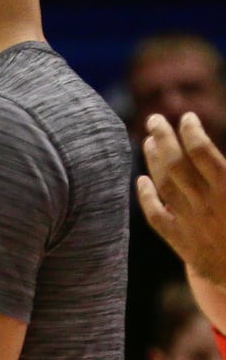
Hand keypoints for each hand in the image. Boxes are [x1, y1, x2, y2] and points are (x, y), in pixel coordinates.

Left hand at [140, 112, 225, 287]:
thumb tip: (217, 159)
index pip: (203, 153)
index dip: (192, 133)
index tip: (187, 118)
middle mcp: (206, 204)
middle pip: (177, 164)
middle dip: (164, 138)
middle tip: (155, 119)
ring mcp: (190, 223)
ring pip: (164, 185)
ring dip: (154, 160)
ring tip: (148, 140)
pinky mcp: (182, 241)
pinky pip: (157, 217)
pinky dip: (146, 198)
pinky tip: (141, 180)